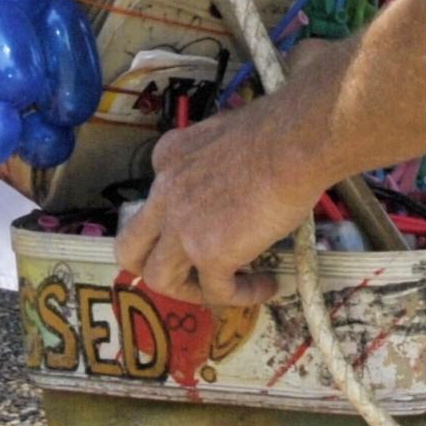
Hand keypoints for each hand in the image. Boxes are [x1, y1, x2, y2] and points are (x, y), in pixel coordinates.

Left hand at [117, 86, 336, 309]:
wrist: (295, 142)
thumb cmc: (279, 129)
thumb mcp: (228, 134)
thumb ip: (218, 160)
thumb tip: (240, 177)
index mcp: (168, 157)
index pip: (155, 199)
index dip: (179, 220)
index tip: (211, 226)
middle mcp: (164, 192)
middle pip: (131, 247)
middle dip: (152, 266)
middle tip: (187, 275)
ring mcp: (181, 227)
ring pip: (159, 278)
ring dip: (191, 291)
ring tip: (226, 289)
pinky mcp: (208, 254)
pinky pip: (216, 292)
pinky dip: (242, 296)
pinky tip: (266, 285)